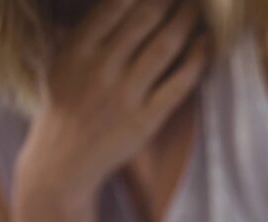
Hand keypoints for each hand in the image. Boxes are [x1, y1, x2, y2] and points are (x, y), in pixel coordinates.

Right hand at [15, 0, 208, 206]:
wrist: (64, 159)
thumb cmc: (66, 104)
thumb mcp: (62, 61)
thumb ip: (86, 30)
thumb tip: (118, 2)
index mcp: (77, 49)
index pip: (115, 4)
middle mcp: (101, 68)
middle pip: (145, 18)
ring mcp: (125, 95)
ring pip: (165, 46)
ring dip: (186, 20)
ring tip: (196, 7)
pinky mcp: (146, 119)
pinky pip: (179, 84)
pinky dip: (197, 60)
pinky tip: (206, 43)